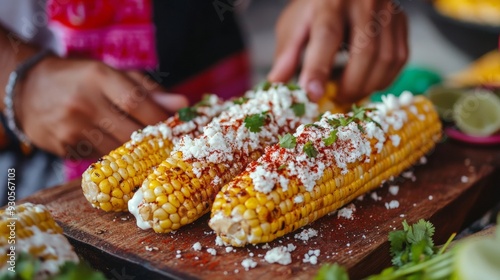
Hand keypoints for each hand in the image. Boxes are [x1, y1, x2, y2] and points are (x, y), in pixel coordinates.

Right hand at [15, 56, 187, 157]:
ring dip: (138, 155)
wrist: (27, 89)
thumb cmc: (80, 79)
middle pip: (129, 131)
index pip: (137, 101)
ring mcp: (70, 128)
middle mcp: (83, 102)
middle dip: (154, 143)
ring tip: (151, 154)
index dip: (161, 119)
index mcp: (98, 76)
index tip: (178, 129)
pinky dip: (114, 159)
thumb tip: (183, 104)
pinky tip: (120, 154)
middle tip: (171, 148)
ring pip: (116, 150)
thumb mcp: (111, 74)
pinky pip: (99, 158)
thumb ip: (148, 89)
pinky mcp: (62, 147)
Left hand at [268, 0, 407, 103]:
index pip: (327, 36)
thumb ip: (287, 53)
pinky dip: (383, 79)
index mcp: (330, 1)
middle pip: (365, 51)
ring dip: (367, 86)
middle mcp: (363, 2)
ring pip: (386, 58)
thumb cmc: (316, 6)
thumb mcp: (295, 23)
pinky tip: (366, 82)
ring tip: (348, 93)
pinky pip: (399, 59)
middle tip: (335, 100)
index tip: (312, 95)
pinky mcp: (400, 21)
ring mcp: (386, 11)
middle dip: (350, 85)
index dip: (319, 68)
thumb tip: (276, 85)